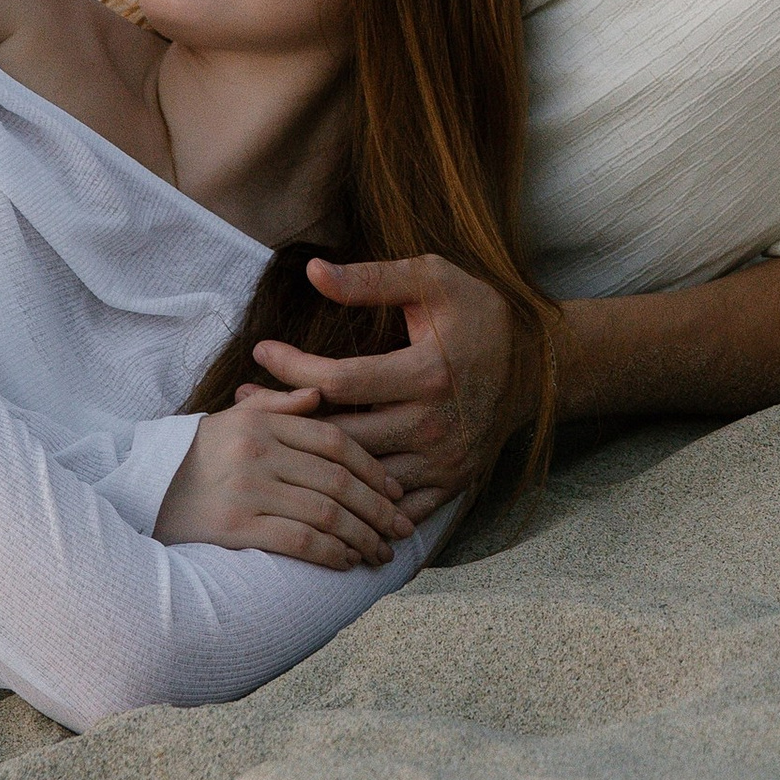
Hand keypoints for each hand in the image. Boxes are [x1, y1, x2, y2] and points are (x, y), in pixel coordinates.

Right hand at [151, 385, 417, 570]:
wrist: (140, 491)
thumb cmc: (195, 456)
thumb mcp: (233, 419)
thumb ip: (280, 406)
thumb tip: (320, 396)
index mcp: (262, 422)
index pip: (335, 440)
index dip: (372, 468)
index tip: (397, 491)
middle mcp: (257, 451)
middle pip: (337, 480)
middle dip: (377, 508)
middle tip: (402, 529)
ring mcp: (246, 489)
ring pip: (325, 514)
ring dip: (362, 537)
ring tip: (380, 553)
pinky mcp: (234, 527)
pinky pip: (299, 541)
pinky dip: (331, 553)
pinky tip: (347, 563)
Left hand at [251, 255, 523, 514]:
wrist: (535, 366)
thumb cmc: (478, 314)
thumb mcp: (433, 280)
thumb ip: (373, 278)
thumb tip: (314, 271)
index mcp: (427, 372)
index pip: (341, 380)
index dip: (294, 368)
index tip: (261, 350)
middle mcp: (433, 425)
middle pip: (342, 436)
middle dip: (287, 420)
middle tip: (243, 405)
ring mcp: (442, 462)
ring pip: (361, 476)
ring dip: (312, 462)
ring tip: (269, 441)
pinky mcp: (450, 485)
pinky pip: (394, 509)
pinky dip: (356, 502)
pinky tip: (318, 484)